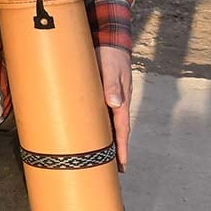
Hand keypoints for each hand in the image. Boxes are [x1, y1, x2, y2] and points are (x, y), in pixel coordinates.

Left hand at [97, 46, 131, 170]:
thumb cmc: (109, 55)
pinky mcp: (97, 93)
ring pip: (106, 124)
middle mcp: (116, 103)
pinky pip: (96, 113)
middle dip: (113, 150)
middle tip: (111, 170)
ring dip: (104, 139)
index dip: (121, 147)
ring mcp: (108, 99)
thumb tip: (115, 104)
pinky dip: (95, 125)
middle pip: (115, 130)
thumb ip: (113, 85)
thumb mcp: (111, 68)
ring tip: (99, 157)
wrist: (107, 40)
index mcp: (121, 101)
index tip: (121, 165)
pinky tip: (88, 132)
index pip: (122, 129)